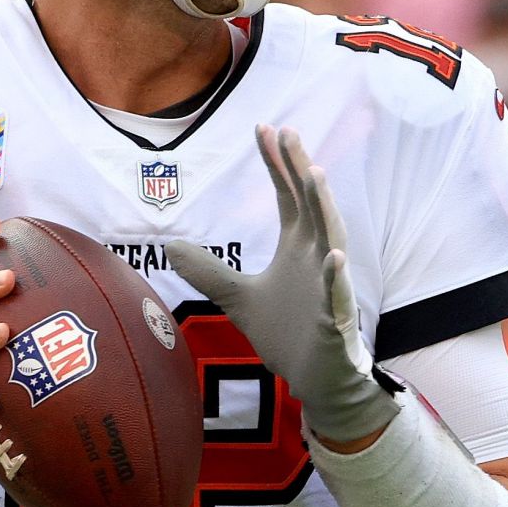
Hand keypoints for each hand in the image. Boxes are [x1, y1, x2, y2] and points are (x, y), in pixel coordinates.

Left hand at [166, 128, 395, 446]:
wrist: (314, 378)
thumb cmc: (287, 334)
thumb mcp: (237, 298)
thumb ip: (209, 271)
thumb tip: (170, 247)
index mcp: (298, 246)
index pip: (288, 194)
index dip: (276, 163)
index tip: (263, 128)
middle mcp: (317, 255)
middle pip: (309, 203)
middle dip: (299, 168)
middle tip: (286, 132)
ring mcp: (330, 284)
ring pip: (330, 237)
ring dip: (324, 207)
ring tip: (314, 174)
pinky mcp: (336, 317)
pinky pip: (338, 294)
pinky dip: (337, 276)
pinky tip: (333, 256)